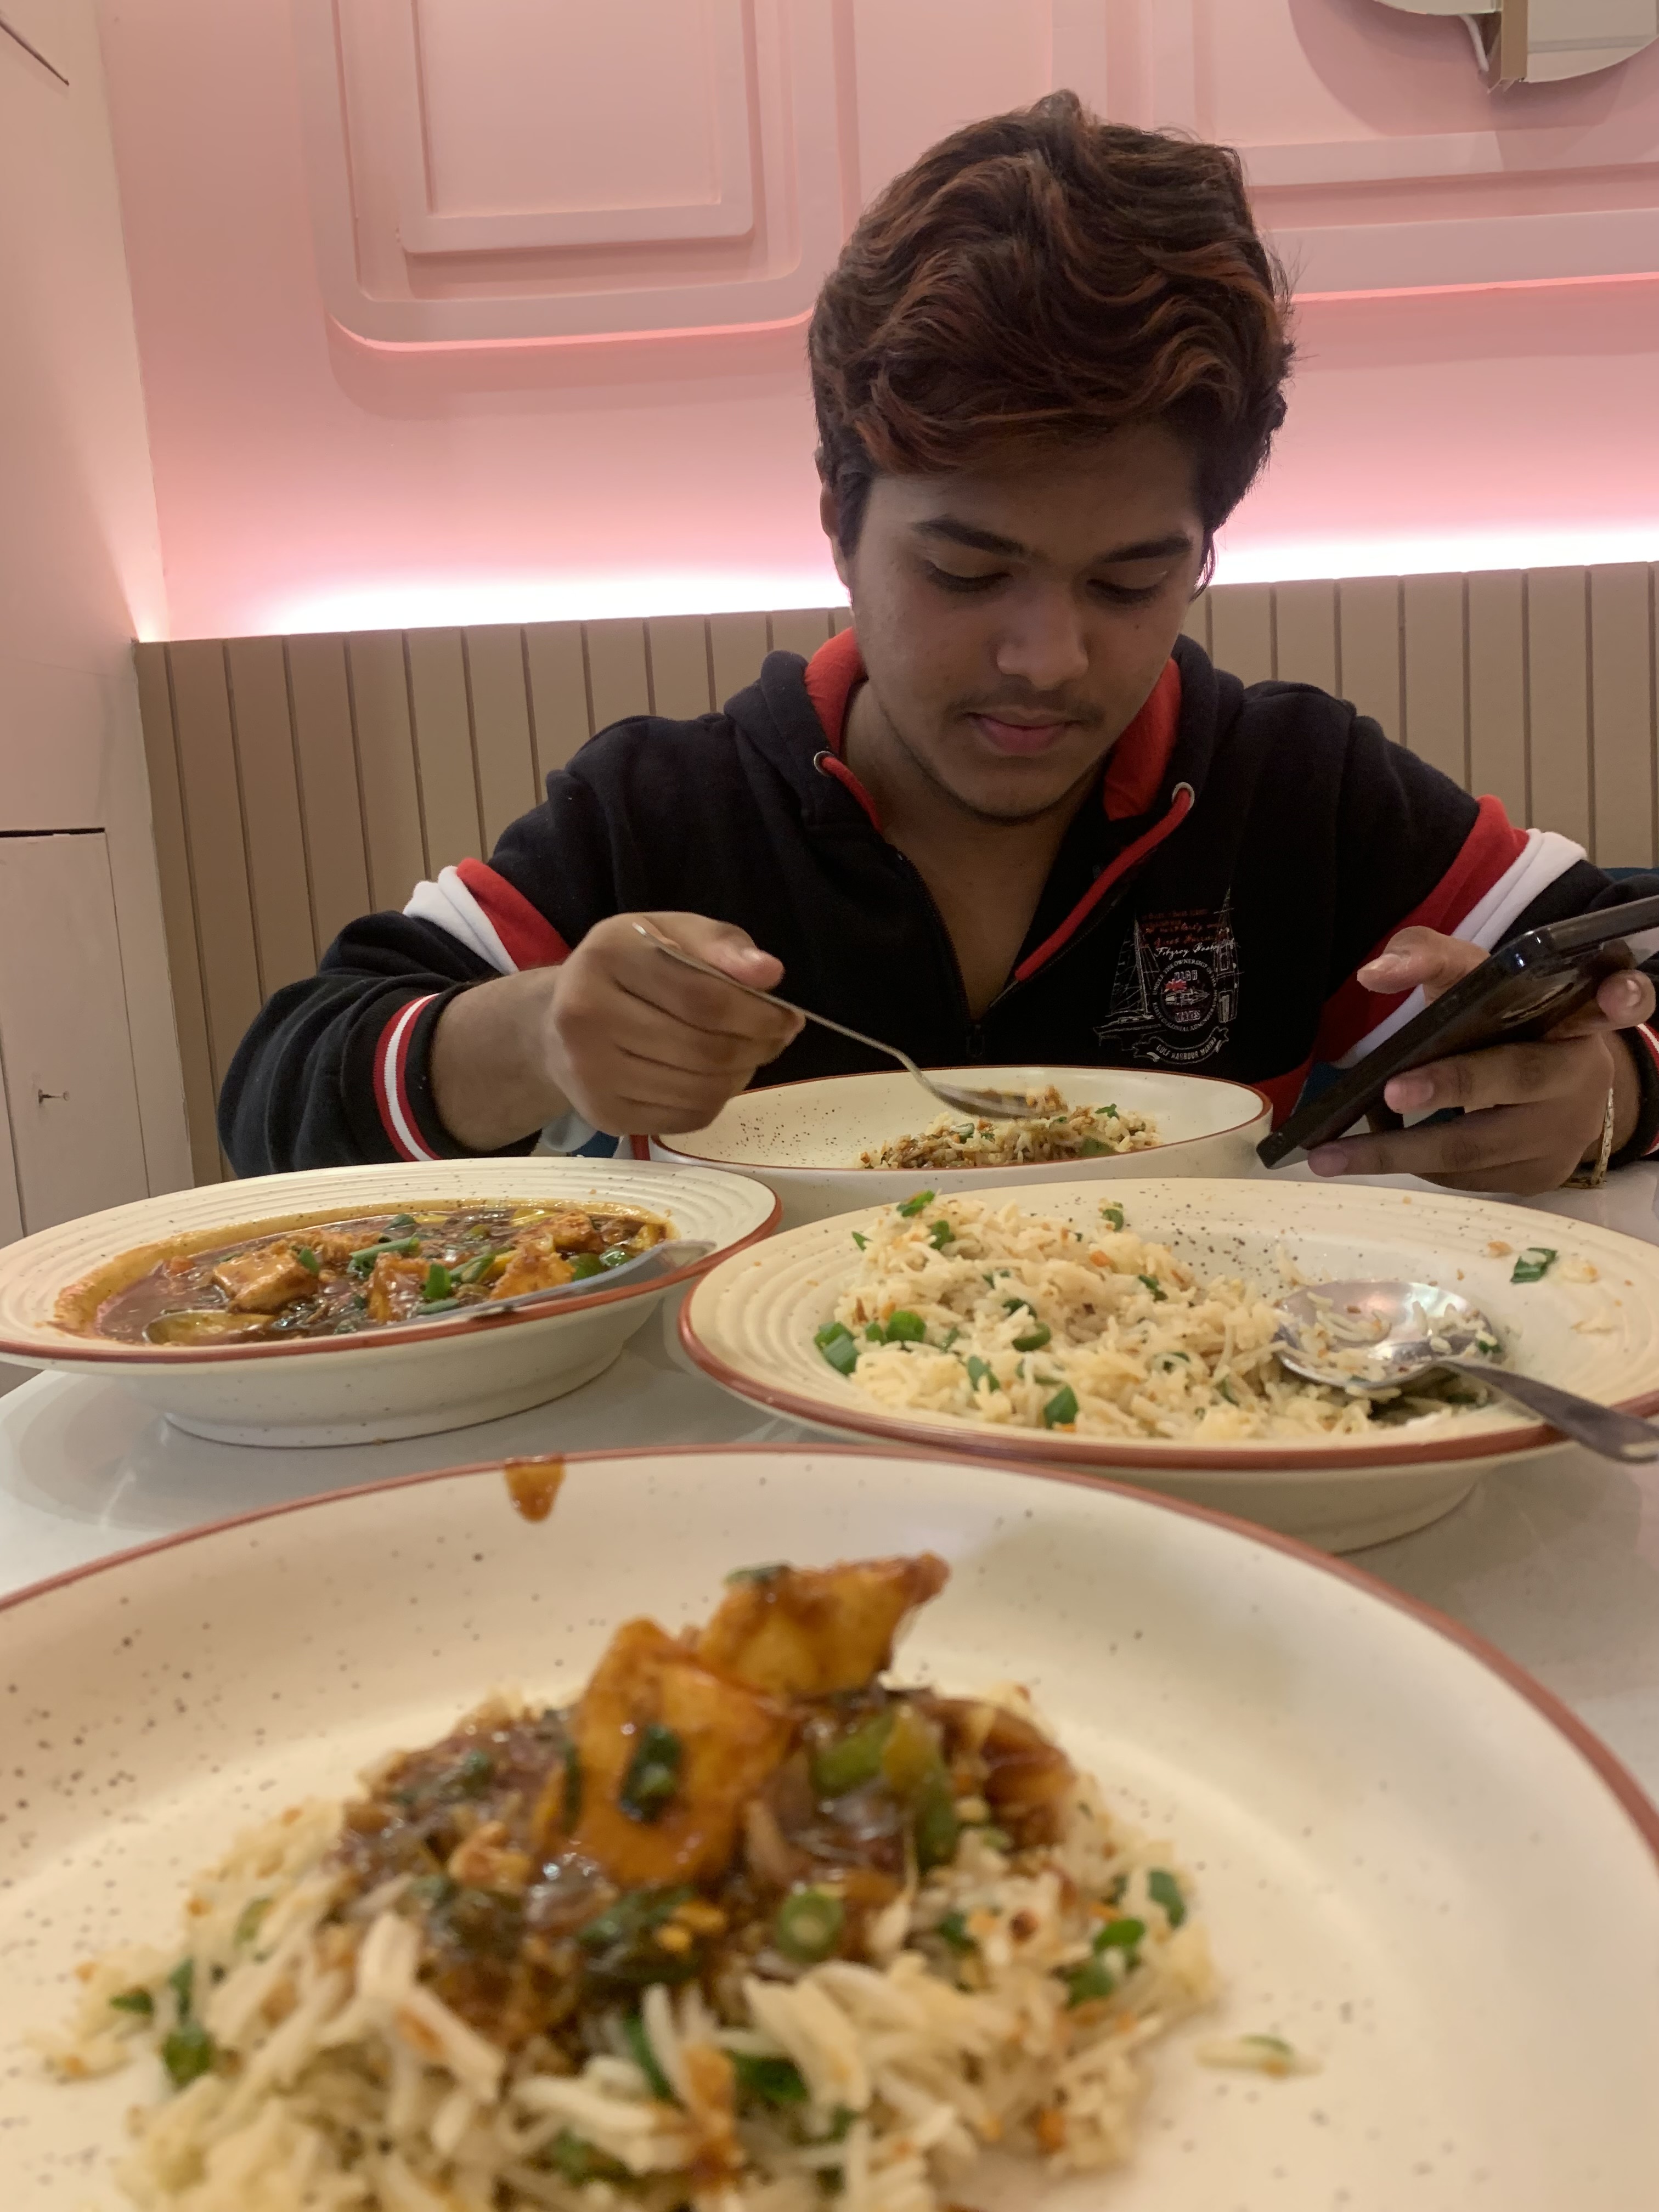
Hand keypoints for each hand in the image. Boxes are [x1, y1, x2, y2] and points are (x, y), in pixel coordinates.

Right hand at [540, 912, 803, 1135]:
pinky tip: (711, 1077)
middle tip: (774, 1039)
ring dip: (740, 1076)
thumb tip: (769, 973)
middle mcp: (586, 1016)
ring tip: (744, 1056)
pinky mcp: (603, 1114)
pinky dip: (714, 1099)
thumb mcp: (671, 934)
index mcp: (608, 956)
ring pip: (700, 1090)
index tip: (789, 1017)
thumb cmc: (629, 970)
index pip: (703, 998)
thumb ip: (722, 945)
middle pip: (705, 1050)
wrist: (557, 1023)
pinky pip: (686, 1118)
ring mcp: (590, 1072)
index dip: (758, 1014)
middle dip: (756, 1048)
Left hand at [1306, 925, 1653, 1194]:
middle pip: (1516, 1078)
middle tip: (1392, 1090)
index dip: (1623, 995)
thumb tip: (1373, 973)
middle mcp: (1579, 1077)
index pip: (1617, 999)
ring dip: (1396, 1150)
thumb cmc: (1504, 1024)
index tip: (1617, 992)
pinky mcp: (1534, 1177)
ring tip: (1329, 1152)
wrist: (1548, 1095)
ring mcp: (1560, 1136)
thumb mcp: (1478, 979)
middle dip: (1452, 1085)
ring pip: (1475, 1147)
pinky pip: (1464, 1176)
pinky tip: (1370, 1151)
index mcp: (1577, 1015)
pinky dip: (1413, 1162)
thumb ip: (1430, 958)